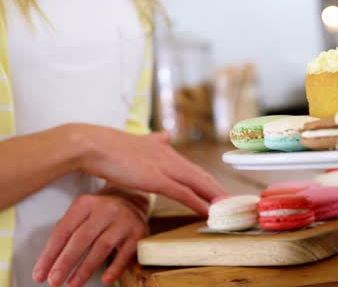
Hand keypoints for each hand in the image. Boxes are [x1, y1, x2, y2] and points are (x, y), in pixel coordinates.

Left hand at [32, 193, 147, 286]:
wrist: (134, 200)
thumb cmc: (100, 214)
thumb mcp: (82, 214)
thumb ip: (67, 232)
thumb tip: (48, 264)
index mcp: (86, 203)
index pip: (63, 231)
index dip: (50, 254)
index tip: (40, 275)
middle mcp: (106, 209)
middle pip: (82, 238)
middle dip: (65, 262)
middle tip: (54, 281)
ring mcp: (124, 219)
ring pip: (102, 246)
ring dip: (86, 268)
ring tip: (73, 284)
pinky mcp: (139, 232)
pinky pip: (125, 253)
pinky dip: (115, 268)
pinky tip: (105, 280)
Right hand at [66, 124, 227, 215]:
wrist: (94, 145)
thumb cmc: (111, 146)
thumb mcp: (139, 141)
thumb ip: (155, 140)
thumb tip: (166, 134)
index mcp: (167, 152)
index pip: (195, 170)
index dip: (210, 182)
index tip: (221, 192)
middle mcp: (171, 158)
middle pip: (203, 177)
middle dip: (219, 191)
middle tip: (234, 203)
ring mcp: (165, 168)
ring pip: (198, 184)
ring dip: (215, 198)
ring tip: (229, 209)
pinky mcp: (157, 179)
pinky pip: (184, 193)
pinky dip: (198, 202)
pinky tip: (208, 211)